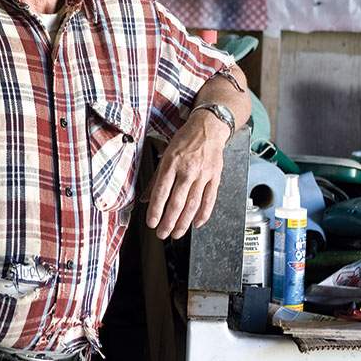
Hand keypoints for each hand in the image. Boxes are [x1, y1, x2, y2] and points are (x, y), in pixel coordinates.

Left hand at [141, 110, 228, 239]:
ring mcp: (203, 174)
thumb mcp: (165, 154)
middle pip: (177, 202)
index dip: (155, 210)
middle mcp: (188, 170)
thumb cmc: (185, 139)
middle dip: (168, 222)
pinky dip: (204, 214)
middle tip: (162, 233)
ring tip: (177, 233)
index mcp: (172, 163)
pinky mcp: (215, 177)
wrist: (209, 127)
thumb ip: (156, 178)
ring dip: (184, 222)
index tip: (151, 222)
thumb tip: (145, 198)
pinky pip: (210, 199)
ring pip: (193, 204)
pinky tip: (197, 223)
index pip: (161, 191)